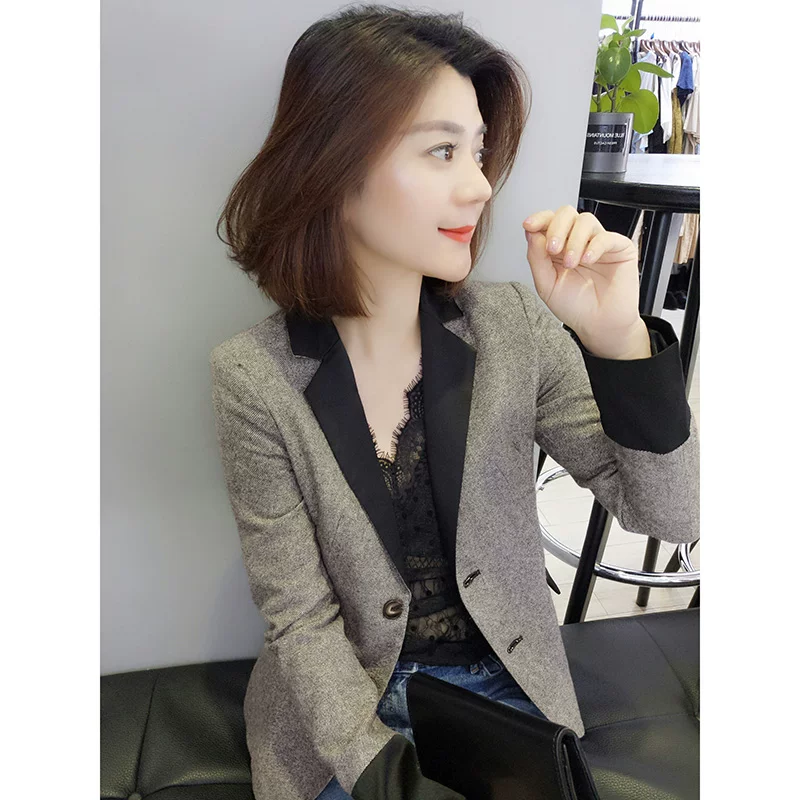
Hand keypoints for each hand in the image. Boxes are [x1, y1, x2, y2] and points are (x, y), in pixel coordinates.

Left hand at [522, 205, 646, 356]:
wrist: (599, 326)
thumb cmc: (575, 307)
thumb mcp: (546, 285)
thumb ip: (536, 258)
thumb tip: (532, 233)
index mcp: (559, 247)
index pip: (548, 222)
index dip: (539, 219)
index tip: (529, 225)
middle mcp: (578, 241)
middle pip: (566, 214)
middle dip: (556, 228)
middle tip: (553, 249)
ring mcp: (599, 243)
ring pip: (585, 220)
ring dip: (574, 240)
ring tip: (571, 263)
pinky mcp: (620, 249)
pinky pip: (607, 236)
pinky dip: (594, 246)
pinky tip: (587, 260)